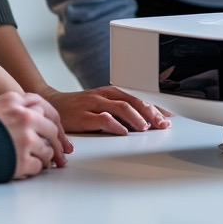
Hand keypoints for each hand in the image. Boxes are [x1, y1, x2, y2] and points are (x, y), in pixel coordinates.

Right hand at [0, 92, 67, 177]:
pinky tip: (25, 169)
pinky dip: (34, 170)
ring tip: (38, 161)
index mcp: (16, 100)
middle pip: (52, 129)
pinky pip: (38, 167)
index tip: (59, 133)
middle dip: (59, 143)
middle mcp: (23, 117)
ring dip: (45, 158)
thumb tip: (38, 120)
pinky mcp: (20, 159)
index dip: (56, 122)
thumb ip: (16, 107)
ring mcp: (23, 138)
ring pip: (48, 150)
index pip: (46, 108)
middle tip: (62, 153)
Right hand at [42, 86, 172, 134]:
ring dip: (136, 118)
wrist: (53, 105)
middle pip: (133, 100)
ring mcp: (93, 103)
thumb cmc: (80, 107)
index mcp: (111, 92)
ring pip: (120, 107)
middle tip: (162, 124)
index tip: (169, 116)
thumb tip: (146, 121)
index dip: (155, 106)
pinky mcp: (83, 115)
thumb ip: (121, 111)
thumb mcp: (102, 105)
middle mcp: (104, 95)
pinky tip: (124, 131)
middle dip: (151, 112)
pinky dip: (115, 124)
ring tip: (146, 127)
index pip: (138, 96)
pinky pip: (101, 118)